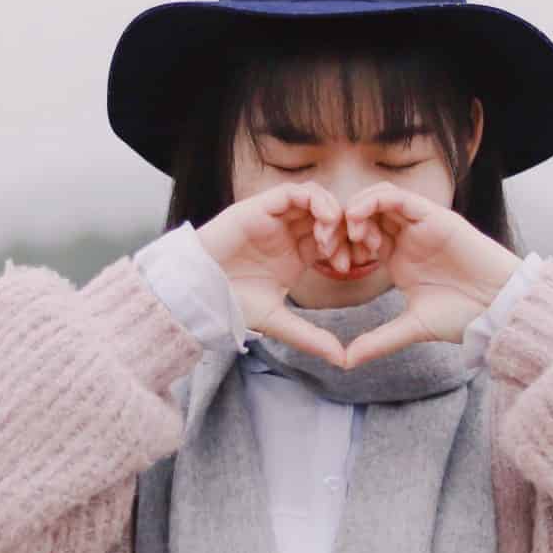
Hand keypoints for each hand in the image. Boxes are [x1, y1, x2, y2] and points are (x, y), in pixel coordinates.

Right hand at [193, 182, 353, 365]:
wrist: (198, 291)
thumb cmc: (231, 303)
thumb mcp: (278, 321)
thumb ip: (311, 337)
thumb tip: (342, 361)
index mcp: (296, 254)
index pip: (333, 239)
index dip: (348, 247)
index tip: (354, 266)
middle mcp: (288, 233)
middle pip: (329, 216)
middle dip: (346, 229)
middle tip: (351, 250)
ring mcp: (275, 218)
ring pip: (316, 198)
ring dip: (332, 213)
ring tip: (332, 239)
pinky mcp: (260, 206)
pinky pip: (294, 191)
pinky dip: (315, 200)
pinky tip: (323, 222)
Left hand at [333, 183, 521, 367]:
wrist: (498, 308)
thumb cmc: (463, 316)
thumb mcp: (412, 327)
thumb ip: (379, 340)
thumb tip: (346, 361)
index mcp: (398, 257)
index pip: (361, 237)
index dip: (340, 245)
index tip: (329, 265)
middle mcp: (407, 236)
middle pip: (365, 213)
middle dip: (341, 225)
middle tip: (329, 246)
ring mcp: (421, 224)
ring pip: (379, 198)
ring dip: (356, 209)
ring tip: (345, 232)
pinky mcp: (435, 216)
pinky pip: (399, 197)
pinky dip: (375, 202)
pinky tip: (360, 220)